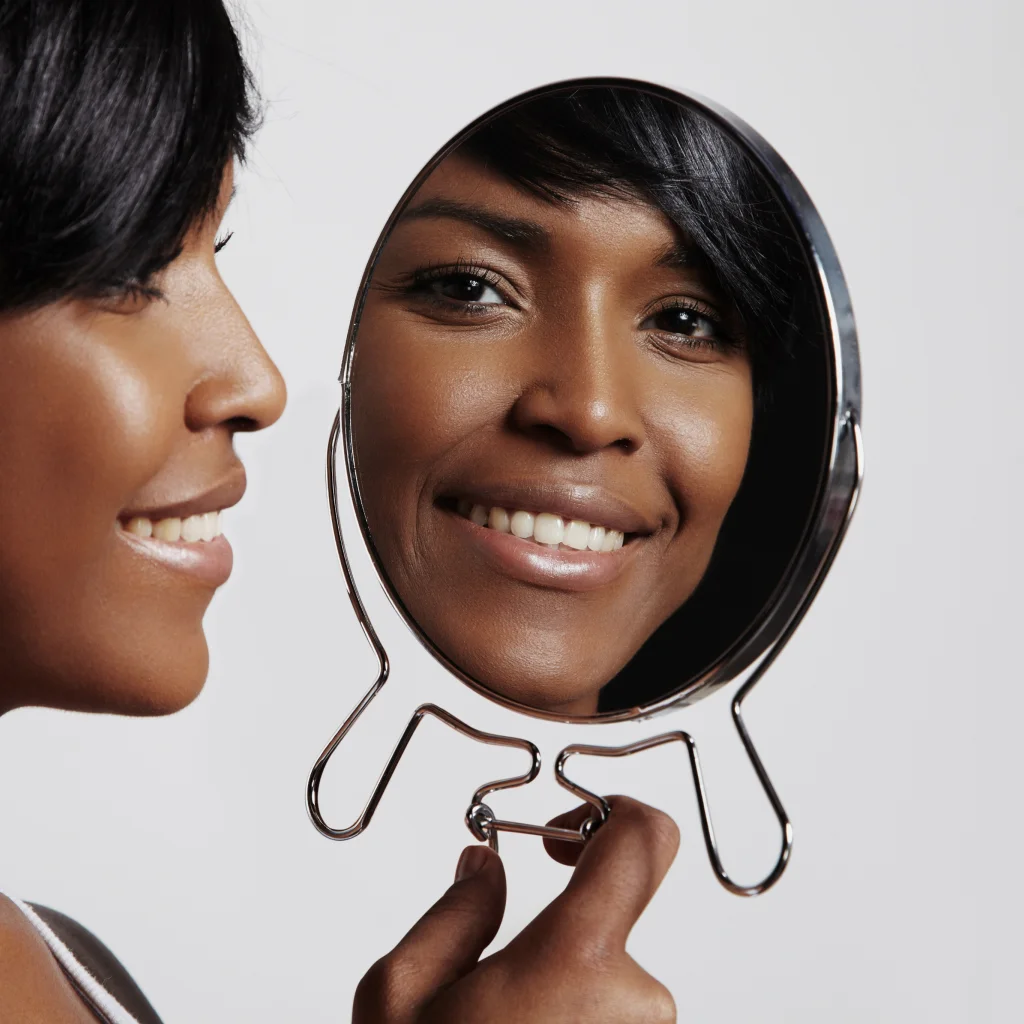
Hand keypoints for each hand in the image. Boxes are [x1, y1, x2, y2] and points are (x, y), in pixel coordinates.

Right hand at [353, 796, 678, 1022]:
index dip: (614, 809)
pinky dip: (580, 1019)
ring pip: (615, 975)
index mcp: (574, 959)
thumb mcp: (400, 997)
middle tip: (507, 955)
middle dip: (569, 918)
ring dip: (568, 981)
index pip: (643, 840)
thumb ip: (454, 912)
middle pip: (619, 912)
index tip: (572, 822)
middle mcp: (633, 1001)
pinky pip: (620, 1019)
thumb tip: (486, 866)